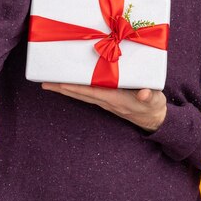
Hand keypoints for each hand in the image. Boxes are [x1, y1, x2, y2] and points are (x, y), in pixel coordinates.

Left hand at [41, 82, 166, 131]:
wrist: (154, 118)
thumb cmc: (154, 106)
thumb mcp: (155, 100)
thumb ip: (150, 96)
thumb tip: (144, 93)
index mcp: (117, 99)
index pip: (93, 92)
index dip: (77, 87)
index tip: (62, 83)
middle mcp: (107, 101)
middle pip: (81, 94)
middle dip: (63, 88)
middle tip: (44, 83)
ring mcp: (105, 101)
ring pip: (81, 94)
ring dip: (65, 89)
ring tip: (49, 83)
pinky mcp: (107, 99)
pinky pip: (87, 94)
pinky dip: (75, 89)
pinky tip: (67, 85)